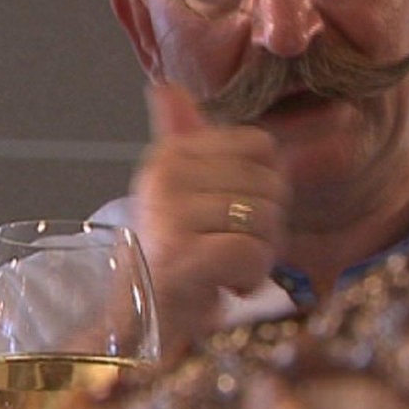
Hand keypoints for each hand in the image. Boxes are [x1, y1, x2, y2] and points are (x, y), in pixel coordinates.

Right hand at [129, 83, 288, 359]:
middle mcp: (166, 173)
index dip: (265, 187)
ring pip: (266, 220)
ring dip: (259, 257)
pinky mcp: (182, 254)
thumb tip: (165, 85)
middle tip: (228, 251)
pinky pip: (252, 253)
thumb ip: (181, 136)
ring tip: (224, 269)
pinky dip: (248, 278)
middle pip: (271, 185)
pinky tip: (221, 286)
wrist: (136, 323)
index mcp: (172, 152)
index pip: (263, 148)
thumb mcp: (180, 191)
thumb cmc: (172, 257)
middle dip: (265, 229)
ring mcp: (171, 212)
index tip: (233, 217)